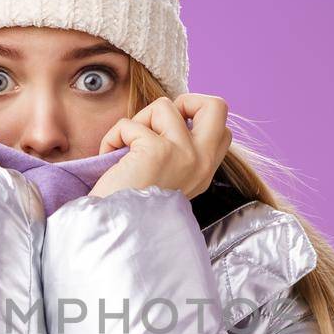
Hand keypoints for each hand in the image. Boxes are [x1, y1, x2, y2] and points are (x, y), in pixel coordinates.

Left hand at [88, 93, 231, 198]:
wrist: (116, 231)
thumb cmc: (132, 205)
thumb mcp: (168, 179)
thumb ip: (179, 152)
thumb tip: (168, 116)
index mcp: (205, 171)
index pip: (223, 129)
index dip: (195, 119)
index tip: (167, 136)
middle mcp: (202, 163)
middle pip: (216, 105)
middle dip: (185, 101)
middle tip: (161, 124)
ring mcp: (184, 155)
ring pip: (164, 106)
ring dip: (138, 121)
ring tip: (127, 149)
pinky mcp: (158, 152)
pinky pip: (130, 124)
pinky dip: (114, 137)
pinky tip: (110, 158)